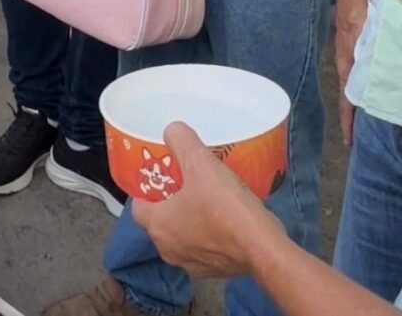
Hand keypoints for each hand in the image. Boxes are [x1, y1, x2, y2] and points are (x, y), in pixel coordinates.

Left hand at [134, 122, 285, 278]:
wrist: (263, 247)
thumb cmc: (224, 206)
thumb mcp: (200, 162)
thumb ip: (181, 140)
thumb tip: (172, 129)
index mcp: (158, 226)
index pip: (138, 207)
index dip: (145, 190)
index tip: (159, 177)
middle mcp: (169, 250)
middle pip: (160, 221)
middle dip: (169, 202)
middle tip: (183, 181)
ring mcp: (193, 265)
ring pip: (182, 236)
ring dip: (189, 219)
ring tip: (205, 196)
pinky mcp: (216, 273)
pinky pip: (204, 248)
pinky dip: (208, 234)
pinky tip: (224, 217)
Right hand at [334, 0, 368, 145]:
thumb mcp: (369, 13)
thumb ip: (366, 39)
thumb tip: (364, 71)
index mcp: (347, 43)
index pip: (347, 86)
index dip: (348, 113)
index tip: (348, 138)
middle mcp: (343, 43)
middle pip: (345, 83)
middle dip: (347, 110)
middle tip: (350, 137)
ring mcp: (344, 36)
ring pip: (347, 72)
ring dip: (351, 94)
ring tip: (355, 118)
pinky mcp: (347, 29)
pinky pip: (349, 59)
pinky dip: (353, 77)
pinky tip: (359, 83)